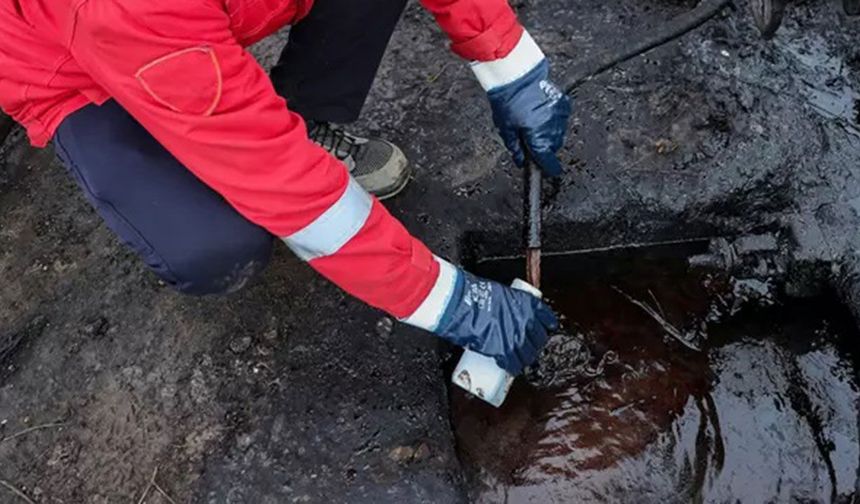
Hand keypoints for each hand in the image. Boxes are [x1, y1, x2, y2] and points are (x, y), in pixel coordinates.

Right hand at [434, 269, 557, 374]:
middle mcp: (527, 322)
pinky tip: (511, 369)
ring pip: (528, 355)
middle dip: (535, 344)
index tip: (545, 328)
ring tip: (519, 359)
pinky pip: (514, 365)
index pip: (547, 318)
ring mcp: (517, 338)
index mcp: (528, 304)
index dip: (547, 325)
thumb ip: (506, 303)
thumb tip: (503, 310)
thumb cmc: (478, 294)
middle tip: (528, 345)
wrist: (465, 305)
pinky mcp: (505, 352)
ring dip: (525, 358)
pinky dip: (513, 368)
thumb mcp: (500, 293)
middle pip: (539, 340)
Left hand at [472, 32, 570, 176]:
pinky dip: (553, 119)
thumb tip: (520, 160)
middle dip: (543, 146)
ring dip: (549, 133)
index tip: (550, 171)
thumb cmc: (508, 99)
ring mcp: (560, 115)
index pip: (547, 160)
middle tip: (530, 139)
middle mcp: (552, 128)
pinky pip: (561, 119)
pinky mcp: (563, 103)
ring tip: (534, 122)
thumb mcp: (506, 128)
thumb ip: (515, 147)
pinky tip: (542, 113)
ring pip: (558, 133)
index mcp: (537, 137)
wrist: (518, 74)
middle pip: (552, 147)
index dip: (548, 167)